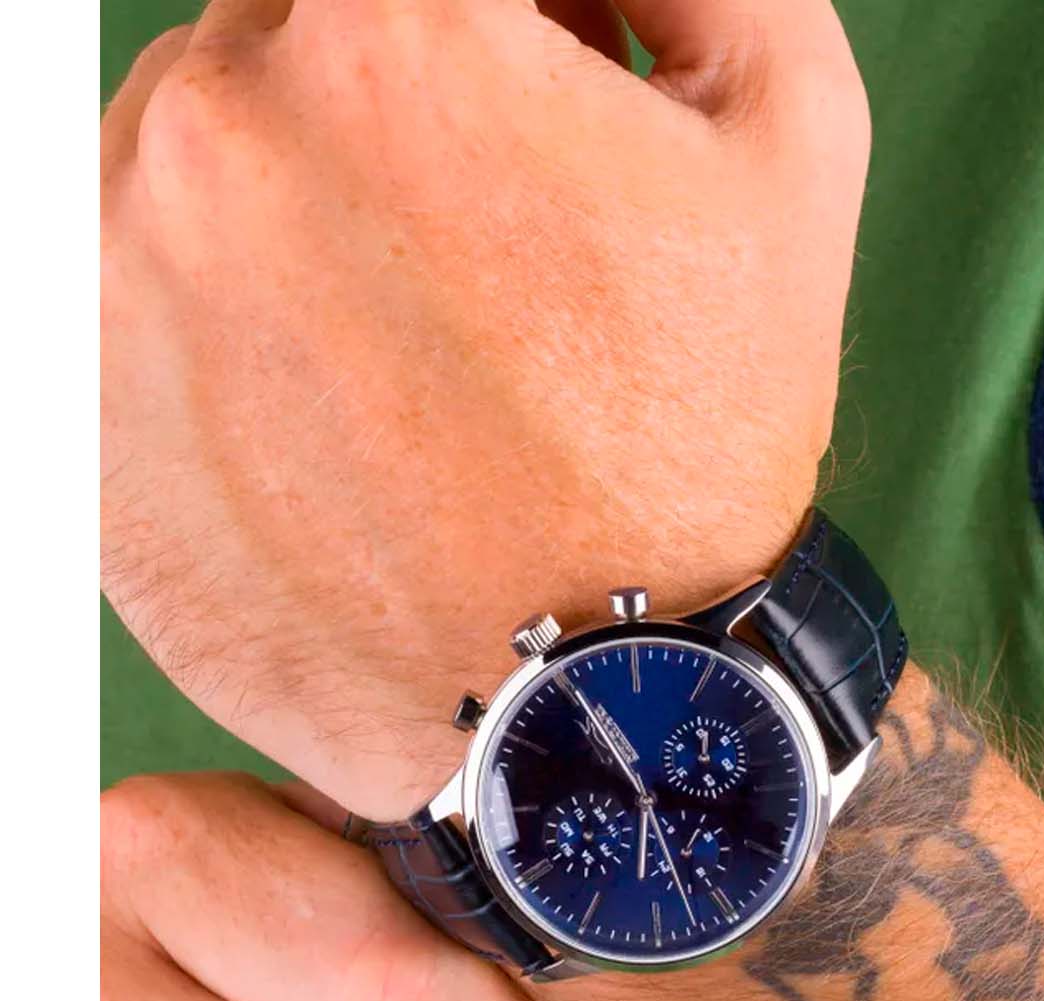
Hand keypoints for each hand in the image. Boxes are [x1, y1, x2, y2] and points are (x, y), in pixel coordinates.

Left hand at [101, 0, 869, 819]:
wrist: (598, 705)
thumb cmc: (703, 441)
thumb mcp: (786, 139)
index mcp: (394, 27)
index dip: (505, 25)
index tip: (545, 101)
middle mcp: (220, 128)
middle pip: (291, 35)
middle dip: (394, 107)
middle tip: (495, 260)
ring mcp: (119, 272)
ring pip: (199, 157)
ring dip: (297, 212)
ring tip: (413, 359)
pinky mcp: (73, 403)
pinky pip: (135, 287)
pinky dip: (224, 319)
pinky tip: (335, 414)